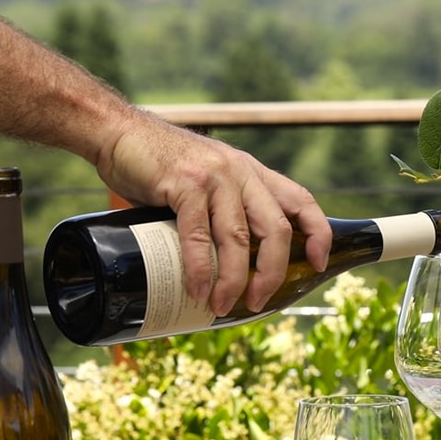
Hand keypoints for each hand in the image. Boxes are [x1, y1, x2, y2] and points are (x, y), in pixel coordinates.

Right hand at [97, 109, 330, 314]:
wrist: (119, 133)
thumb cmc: (161, 166)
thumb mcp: (208, 180)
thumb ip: (224, 209)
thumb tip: (228, 262)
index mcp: (253, 173)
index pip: (302, 201)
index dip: (318, 233)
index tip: (321, 263)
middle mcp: (241, 173)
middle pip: (276, 230)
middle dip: (272, 272)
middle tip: (258, 301)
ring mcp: (215, 178)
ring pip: (238, 238)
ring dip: (234, 279)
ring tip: (222, 306)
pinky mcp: (185, 184)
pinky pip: (199, 234)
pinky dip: (200, 267)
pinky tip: (197, 288)